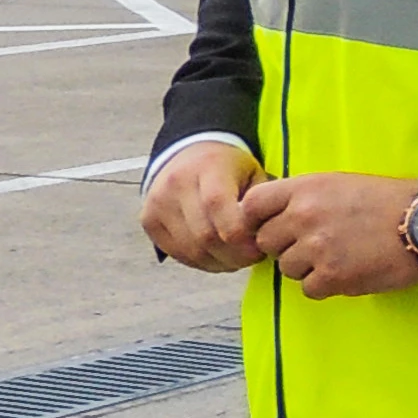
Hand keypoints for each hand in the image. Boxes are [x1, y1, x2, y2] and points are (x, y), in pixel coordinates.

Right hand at [142, 143, 265, 269]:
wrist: (188, 154)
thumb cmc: (228, 167)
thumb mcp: (253, 172)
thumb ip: (259, 203)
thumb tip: (268, 237)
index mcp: (207, 167)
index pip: (218, 207)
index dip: (240, 236)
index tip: (260, 247)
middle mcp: (176, 183)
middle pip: (205, 235)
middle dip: (234, 255)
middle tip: (252, 257)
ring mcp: (158, 202)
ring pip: (191, 250)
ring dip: (219, 262)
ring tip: (237, 258)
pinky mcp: (149, 219)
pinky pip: (177, 253)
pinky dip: (201, 262)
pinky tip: (217, 257)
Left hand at [238, 171, 417, 298]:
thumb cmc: (386, 201)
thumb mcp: (339, 183)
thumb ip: (303, 197)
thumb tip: (274, 217)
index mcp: (305, 188)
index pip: (252, 205)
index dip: (256, 220)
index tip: (271, 227)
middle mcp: (304, 216)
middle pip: (266, 242)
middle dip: (285, 246)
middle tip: (314, 245)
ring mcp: (317, 248)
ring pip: (287, 268)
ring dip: (306, 268)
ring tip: (337, 258)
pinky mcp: (333, 276)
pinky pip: (309, 289)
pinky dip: (325, 285)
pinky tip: (347, 272)